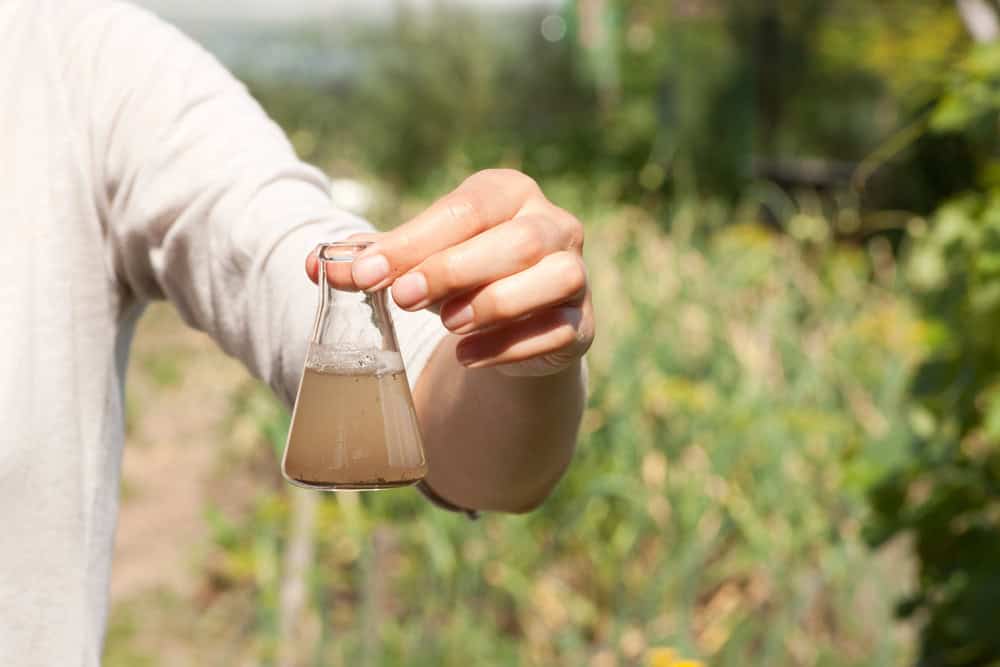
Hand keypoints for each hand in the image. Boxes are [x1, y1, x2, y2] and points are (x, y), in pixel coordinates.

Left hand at [306, 169, 593, 376]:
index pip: (466, 210)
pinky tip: (469, 356)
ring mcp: (575, 273)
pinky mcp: (583, 323)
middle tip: (403, 298)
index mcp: (509, 193)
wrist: (512, 323)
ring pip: (553, 277)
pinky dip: (512, 347)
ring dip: (495, 303)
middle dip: (454, 269)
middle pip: (516, 240)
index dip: (414, 242)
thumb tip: (314, 263)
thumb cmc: (460, 276)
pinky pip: (559, 330)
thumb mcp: (418, 260)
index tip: (365, 274)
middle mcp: (554, 224)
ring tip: (447, 325)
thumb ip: (372, 259)